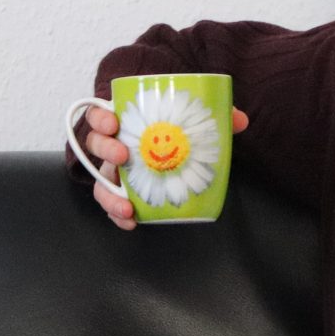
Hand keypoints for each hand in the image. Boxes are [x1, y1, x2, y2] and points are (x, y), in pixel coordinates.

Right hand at [84, 103, 249, 231]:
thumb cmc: (178, 134)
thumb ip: (216, 117)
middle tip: (123, 156)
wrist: (177, 155)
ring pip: (98, 179)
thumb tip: (240, 120)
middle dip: (104, 149)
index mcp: (126, 121)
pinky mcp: (121, 192)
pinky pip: (112, 203)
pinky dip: (117, 214)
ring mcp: (114, 170)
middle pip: (95, 143)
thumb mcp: (196, 122)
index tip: (113, 123)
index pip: (99, 114)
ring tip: (126, 205)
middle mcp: (115, 144)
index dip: (100, 118)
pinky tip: (132, 221)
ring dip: (107, 193)